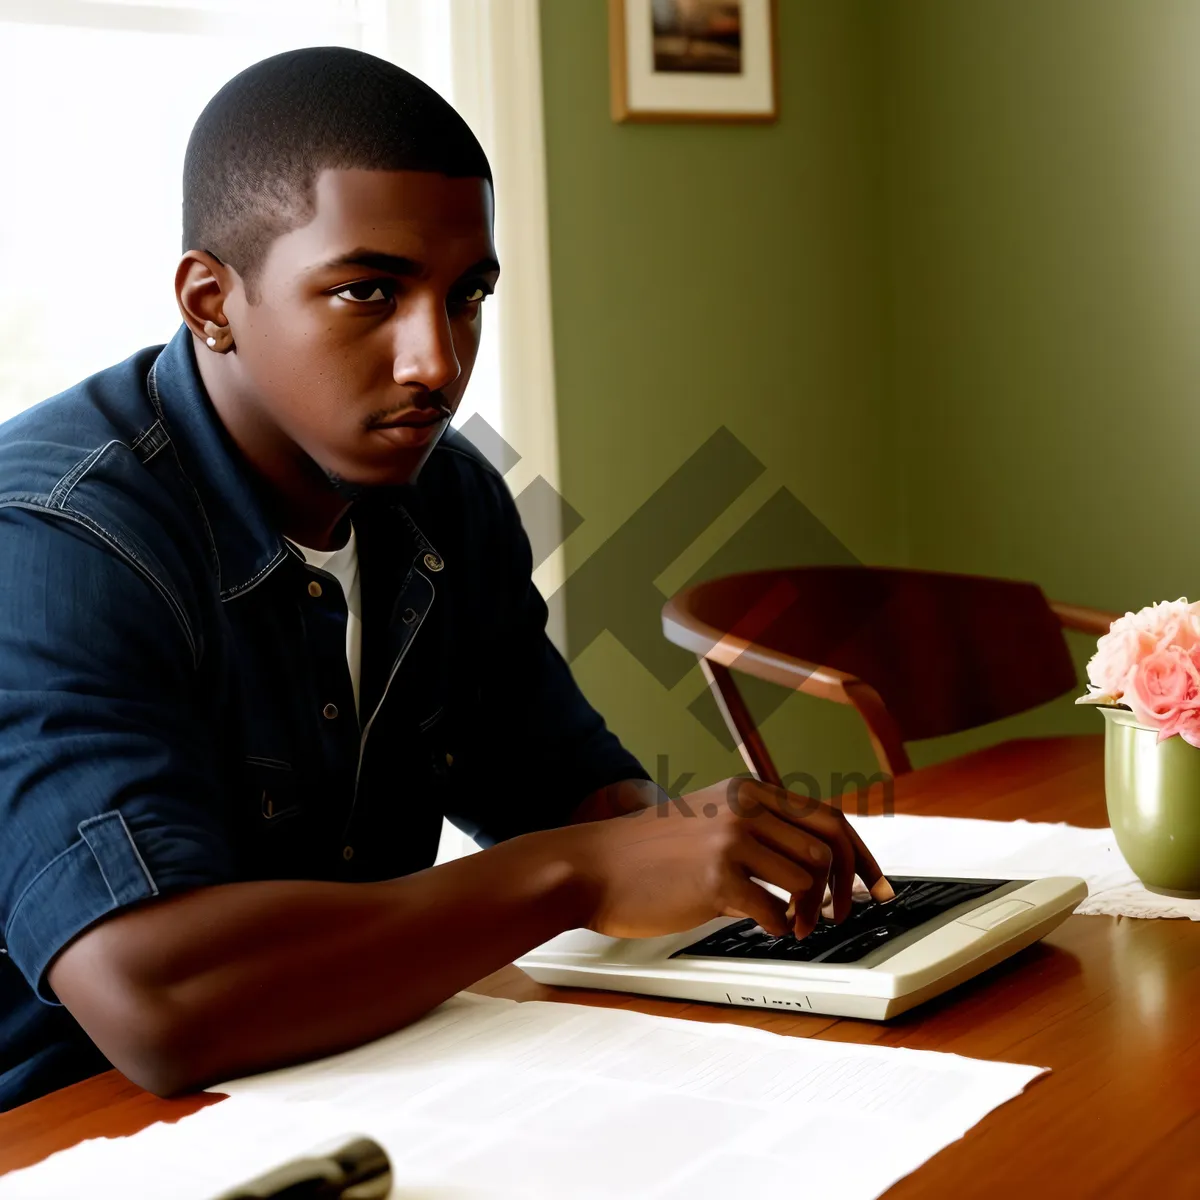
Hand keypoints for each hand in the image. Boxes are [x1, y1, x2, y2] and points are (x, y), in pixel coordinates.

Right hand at [562, 776, 892, 941]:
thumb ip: (755, 831)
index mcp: (746, 791)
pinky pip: (774, 909)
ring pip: (807, 879)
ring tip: (791, 925)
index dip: (862, 856)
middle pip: (828, 847)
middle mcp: (743, 807)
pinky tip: (764, 926)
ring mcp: (730, 839)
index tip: (877, 886)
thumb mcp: (706, 822)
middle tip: (839, 916)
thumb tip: (813, 867)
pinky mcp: (715, 876)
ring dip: (809, 912)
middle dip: (844, 888)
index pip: (827, 817)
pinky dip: (779, 927)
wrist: (590, 867)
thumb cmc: (645, 855)